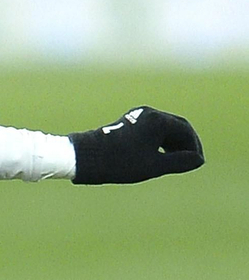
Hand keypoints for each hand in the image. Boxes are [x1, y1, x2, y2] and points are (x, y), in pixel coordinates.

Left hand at [69, 108, 202, 184]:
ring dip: (172, 144)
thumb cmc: (117, 163)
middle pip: (175, 127)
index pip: (185, 130)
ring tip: (176, 161)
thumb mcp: (152, 166)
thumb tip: (198, 161)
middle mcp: (148, 114)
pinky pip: (150, 132)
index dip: (194, 147)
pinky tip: (157, 156)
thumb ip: (178, 162)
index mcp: (157, 120)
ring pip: (162, 129)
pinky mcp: (125, 124)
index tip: (197, 162)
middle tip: (190, 161)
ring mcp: (136, 118)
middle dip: (185, 144)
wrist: (82, 157)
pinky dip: (158, 143)